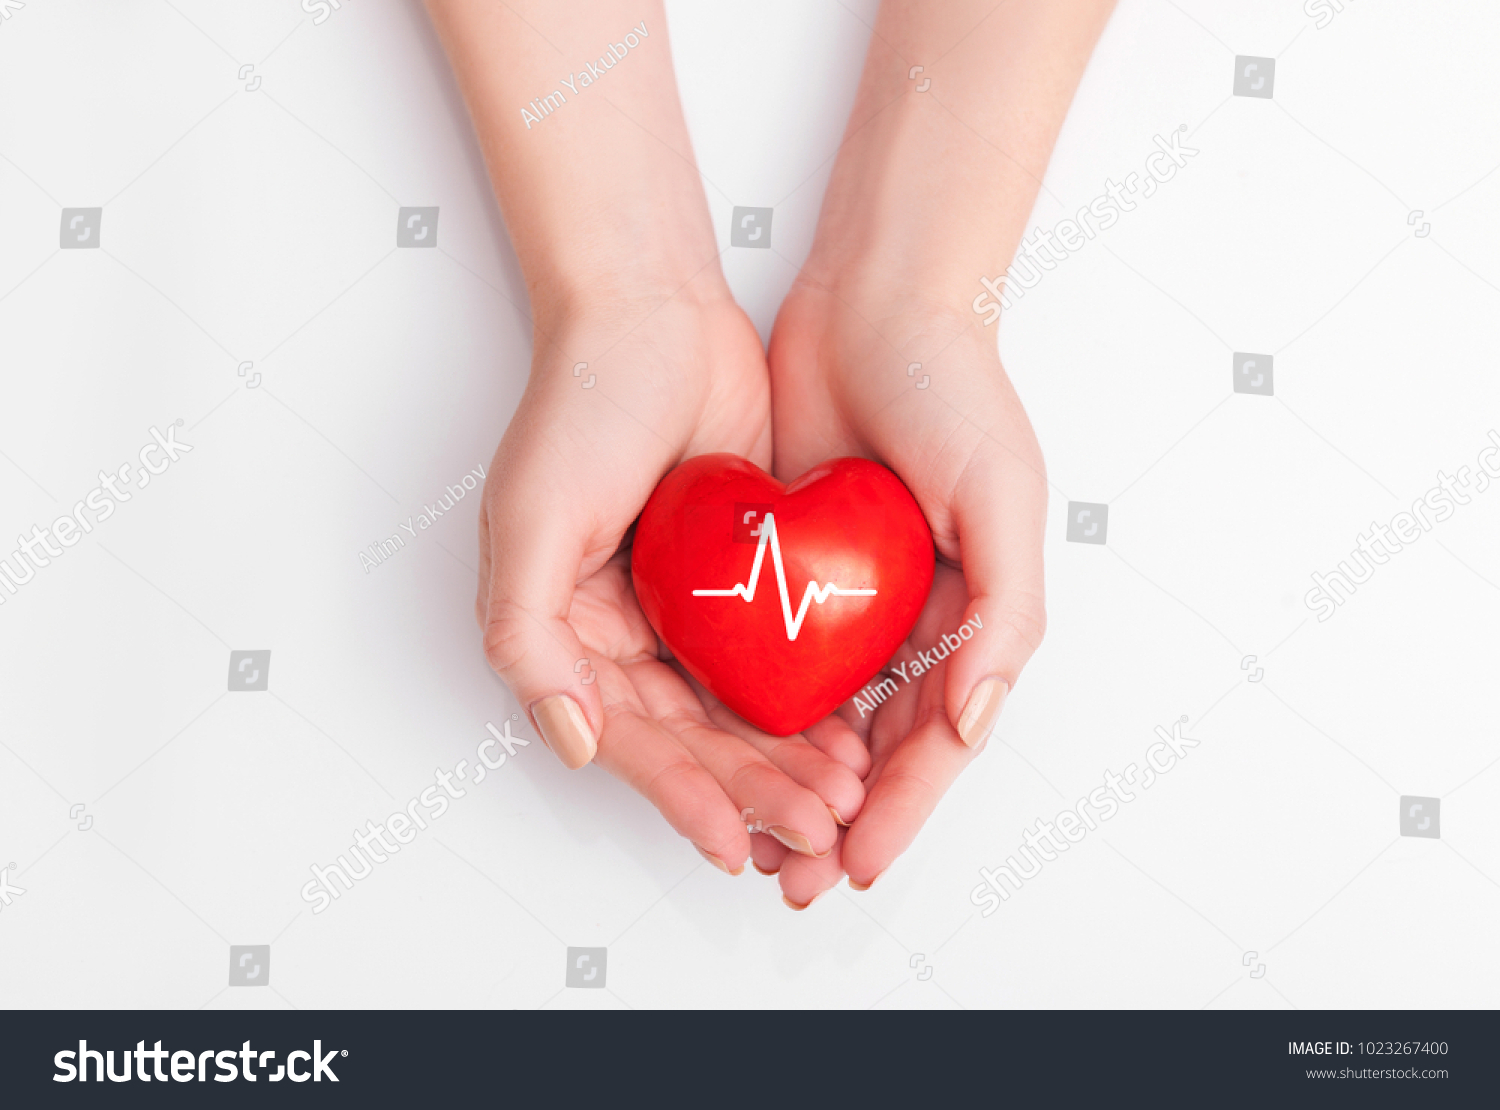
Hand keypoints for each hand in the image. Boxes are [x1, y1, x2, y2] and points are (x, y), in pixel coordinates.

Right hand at [477, 281, 863, 873]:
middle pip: (692, 738)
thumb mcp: (530, 519)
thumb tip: (568, 741)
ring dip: (787, 760)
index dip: (680, 796)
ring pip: (739, 710)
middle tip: (814, 829)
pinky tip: (850, 733)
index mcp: (565, 633)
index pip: (628, 738)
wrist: (653, 310)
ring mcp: (683, 608)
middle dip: (752, 790)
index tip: (734, 842)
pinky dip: (808, 701)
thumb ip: (529, 636)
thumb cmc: (580, 403)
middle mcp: (622, 633)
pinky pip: (774, 657)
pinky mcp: (737, 579)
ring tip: (843, 797)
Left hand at [758, 278, 1047, 905]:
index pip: (936, 739)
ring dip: (794, 778)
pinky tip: (728, 748)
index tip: (855, 864)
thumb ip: (1003, 613)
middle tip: (795, 874)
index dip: (901, 810)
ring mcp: (851, 595)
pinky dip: (759, 708)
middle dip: (839, 816)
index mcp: (974, 615)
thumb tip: (973, 718)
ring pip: (821, 714)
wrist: (875, 299)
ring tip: (757, 834)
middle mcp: (914, 617)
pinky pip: (775, 651)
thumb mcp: (1002, 496)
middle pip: (876, 745)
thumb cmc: (956, 387)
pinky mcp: (794, 563)